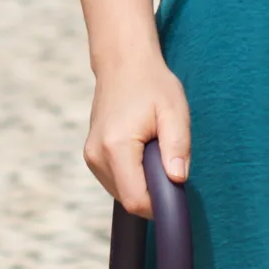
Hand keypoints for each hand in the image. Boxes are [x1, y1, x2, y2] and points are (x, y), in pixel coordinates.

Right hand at [85, 52, 191, 212]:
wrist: (122, 63)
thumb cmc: (151, 84)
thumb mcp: (174, 111)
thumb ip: (177, 146)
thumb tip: (178, 179)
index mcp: (116, 146)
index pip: (135, 199)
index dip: (159, 205)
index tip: (177, 190)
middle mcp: (96, 155)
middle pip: (128, 199)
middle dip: (153, 191)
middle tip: (168, 161)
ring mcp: (91, 157)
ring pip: (122, 193)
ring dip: (143, 183)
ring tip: (154, 150)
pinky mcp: (91, 156)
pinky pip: (116, 181)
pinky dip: (133, 175)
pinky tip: (141, 151)